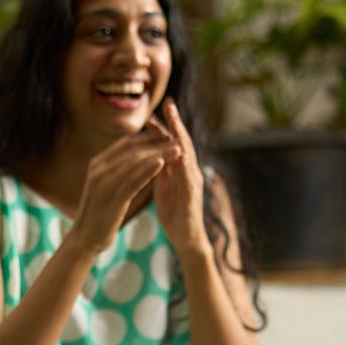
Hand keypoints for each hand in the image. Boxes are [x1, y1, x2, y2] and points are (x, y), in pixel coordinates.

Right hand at [70, 124, 180, 258]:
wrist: (84, 238)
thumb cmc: (99, 213)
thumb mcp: (105, 185)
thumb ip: (116, 169)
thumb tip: (136, 156)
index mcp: (98, 164)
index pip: (127, 143)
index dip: (149, 137)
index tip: (168, 135)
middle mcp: (99, 170)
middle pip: (133, 150)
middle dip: (157, 143)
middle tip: (177, 139)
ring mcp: (103, 184)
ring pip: (135, 163)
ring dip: (159, 154)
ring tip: (177, 149)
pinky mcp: (111, 199)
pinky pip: (132, 181)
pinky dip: (148, 170)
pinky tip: (162, 164)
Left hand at [150, 100, 209, 257]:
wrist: (186, 239)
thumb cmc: (175, 213)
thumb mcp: (164, 186)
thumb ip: (161, 169)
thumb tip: (152, 153)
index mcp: (179, 170)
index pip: (170, 144)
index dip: (162, 129)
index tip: (151, 113)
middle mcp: (190, 172)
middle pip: (182, 143)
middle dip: (175, 124)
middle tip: (169, 105)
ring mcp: (194, 183)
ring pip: (188, 157)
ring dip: (182, 139)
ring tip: (175, 123)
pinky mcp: (193, 198)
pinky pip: (189, 179)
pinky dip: (185, 166)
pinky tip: (180, 155)